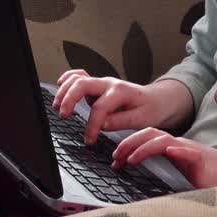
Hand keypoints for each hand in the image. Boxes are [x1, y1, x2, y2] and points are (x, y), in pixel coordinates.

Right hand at [53, 71, 192, 144]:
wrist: (158, 99)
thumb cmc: (151, 108)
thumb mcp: (142, 119)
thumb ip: (121, 121)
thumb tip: (101, 124)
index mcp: (121, 92)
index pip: (100, 107)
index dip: (92, 125)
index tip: (89, 140)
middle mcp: (109, 84)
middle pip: (83, 84)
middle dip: (69, 99)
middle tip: (64, 116)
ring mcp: (102, 84)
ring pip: (78, 78)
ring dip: (65, 90)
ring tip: (58, 106)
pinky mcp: (97, 87)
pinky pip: (79, 76)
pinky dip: (68, 79)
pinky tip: (61, 86)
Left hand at [111, 128, 216, 187]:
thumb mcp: (187, 186)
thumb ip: (170, 185)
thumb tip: (147, 202)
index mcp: (176, 152)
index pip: (148, 141)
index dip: (129, 147)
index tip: (116, 161)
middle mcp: (182, 148)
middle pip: (150, 134)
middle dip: (128, 143)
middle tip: (114, 159)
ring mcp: (192, 152)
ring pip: (163, 139)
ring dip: (143, 146)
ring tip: (129, 158)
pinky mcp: (203, 160)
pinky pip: (188, 151)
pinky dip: (176, 149)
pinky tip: (168, 151)